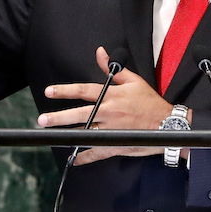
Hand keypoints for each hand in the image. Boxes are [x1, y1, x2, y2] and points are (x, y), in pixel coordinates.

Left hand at [38, 46, 176, 165]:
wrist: (167, 123)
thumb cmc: (150, 102)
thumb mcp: (133, 81)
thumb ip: (113, 68)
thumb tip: (100, 52)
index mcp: (112, 96)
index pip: (84, 91)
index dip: (65, 91)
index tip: (49, 92)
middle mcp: (109, 113)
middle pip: (81, 115)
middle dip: (60, 117)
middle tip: (43, 120)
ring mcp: (112, 130)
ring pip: (86, 133)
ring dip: (68, 136)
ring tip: (52, 138)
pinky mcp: (117, 145)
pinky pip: (97, 152)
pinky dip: (85, 156)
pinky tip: (74, 159)